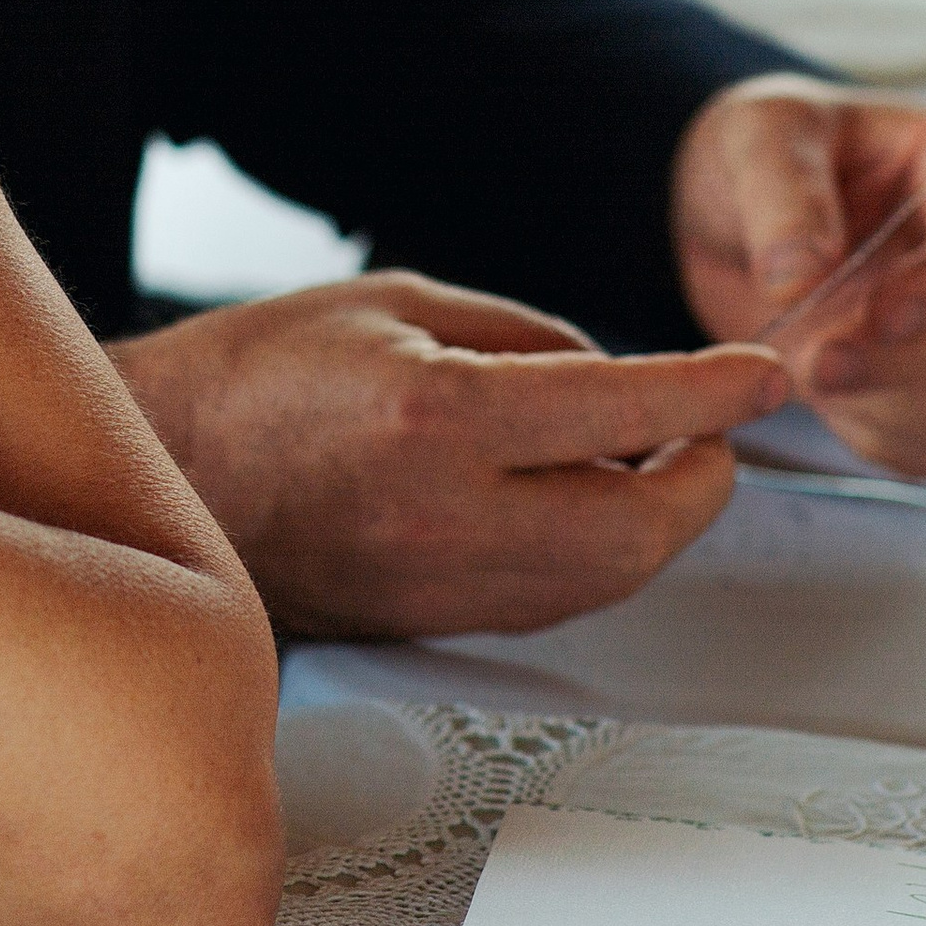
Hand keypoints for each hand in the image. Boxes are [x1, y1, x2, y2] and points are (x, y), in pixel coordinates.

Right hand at [109, 273, 788, 640]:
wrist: (162, 473)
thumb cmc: (260, 376)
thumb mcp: (398, 300)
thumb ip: (526, 337)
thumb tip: (620, 380)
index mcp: (437, 414)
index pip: (622, 406)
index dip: (713, 390)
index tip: (763, 375)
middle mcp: (446, 516)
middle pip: (641, 527)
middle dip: (703, 477)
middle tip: (712, 429)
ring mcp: (439, 585)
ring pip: (607, 577)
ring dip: (655, 521)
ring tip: (653, 459)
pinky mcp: (431, 625)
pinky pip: (553, 599)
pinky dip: (598, 554)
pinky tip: (587, 504)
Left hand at [671, 78, 925, 479]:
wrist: (730, 218)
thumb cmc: (763, 154)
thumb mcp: (754, 134)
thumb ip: (779, 192)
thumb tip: (800, 274)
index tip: (880, 316)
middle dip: (918, 360)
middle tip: (822, 364)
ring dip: (909, 408)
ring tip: (816, 381)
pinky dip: (893, 441)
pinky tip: (833, 408)